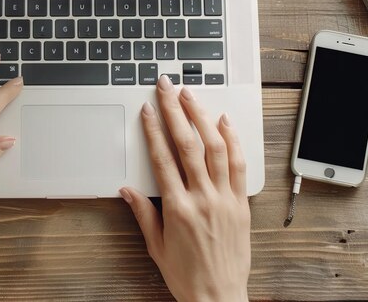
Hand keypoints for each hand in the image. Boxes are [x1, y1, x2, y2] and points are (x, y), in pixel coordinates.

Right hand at [120, 75, 250, 301]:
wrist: (220, 298)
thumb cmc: (186, 275)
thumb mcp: (156, 246)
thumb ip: (142, 213)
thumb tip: (126, 190)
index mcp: (178, 209)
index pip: (163, 159)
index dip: (153, 131)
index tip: (147, 110)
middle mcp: (203, 198)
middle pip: (188, 145)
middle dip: (175, 111)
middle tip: (166, 88)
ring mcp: (225, 199)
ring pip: (215, 148)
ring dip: (202, 117)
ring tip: (191, 96)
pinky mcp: (241, 203)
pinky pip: (238, 165)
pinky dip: (232, 140)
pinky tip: (224, 121)